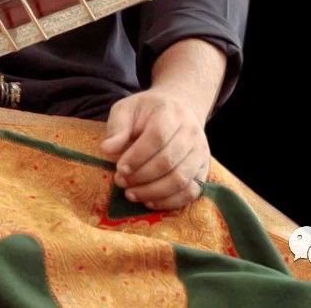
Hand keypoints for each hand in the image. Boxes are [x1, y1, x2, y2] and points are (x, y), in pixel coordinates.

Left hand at [98, 86, 209, 210]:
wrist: (180, 108)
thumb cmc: (148, 111)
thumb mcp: (128, 109)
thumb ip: (117, 127)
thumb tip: (107, 149)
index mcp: (170, 113)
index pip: (157, 137)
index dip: (137, 156)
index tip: (119, 168)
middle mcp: (190, 132)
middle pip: (168, 161)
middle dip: (140, 176)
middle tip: (120, 182)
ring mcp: (200, 152)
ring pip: (180, 179)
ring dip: (153, 192)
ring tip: (131, 194)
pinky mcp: (203, 169)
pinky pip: (191, 192)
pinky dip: (169, 202)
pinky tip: (149, 201)